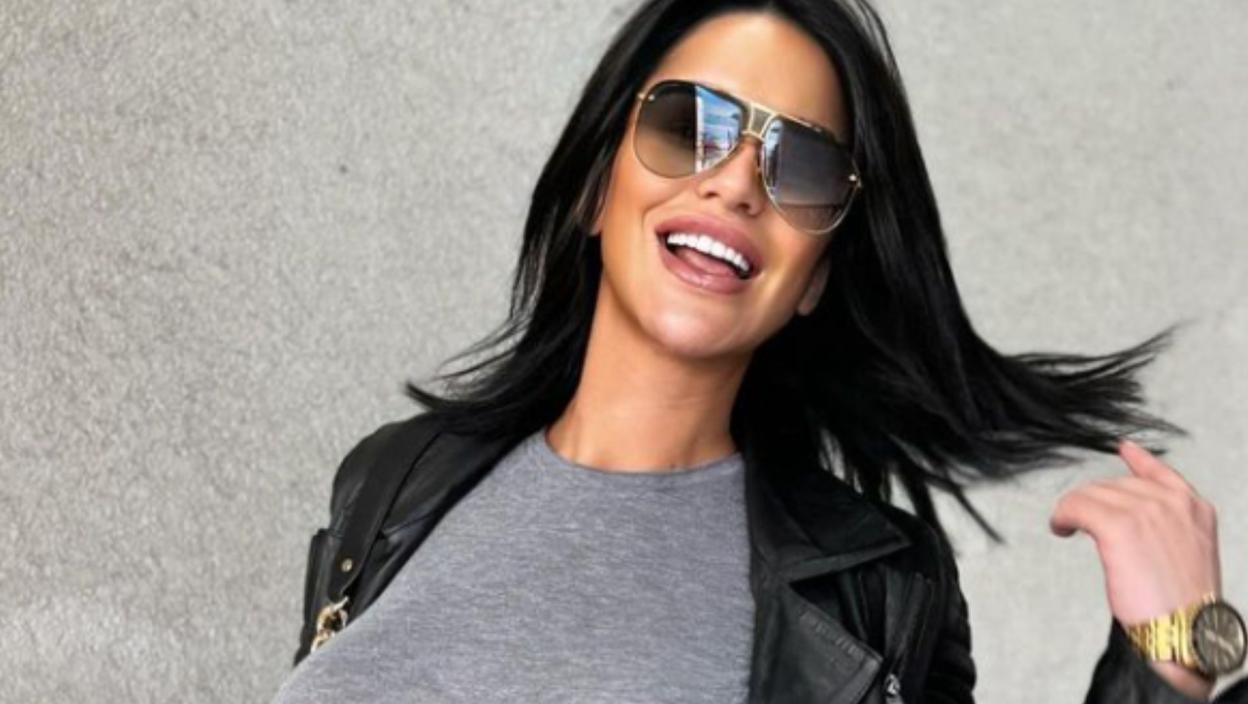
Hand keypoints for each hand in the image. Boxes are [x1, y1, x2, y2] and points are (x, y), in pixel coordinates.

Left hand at [1049, 438, 1221, 697]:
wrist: (1185, 632)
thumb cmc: (1184, 606)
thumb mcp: (1188, 556)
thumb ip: (1167, 528)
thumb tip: (1130, 516)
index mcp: (1195, 508)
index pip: (1161, 472)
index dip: (1138, 460)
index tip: (1123, 447)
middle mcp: (1173, 502)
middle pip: (1115, 484)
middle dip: (1094, 501)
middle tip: (1080, 522)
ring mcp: (1147, 511)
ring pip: (1091, 493)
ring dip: (1074, 509)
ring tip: (1066, 526)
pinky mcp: (1120, 526)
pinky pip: (1077, 506)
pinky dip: (1063, 515)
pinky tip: (1060, 529)